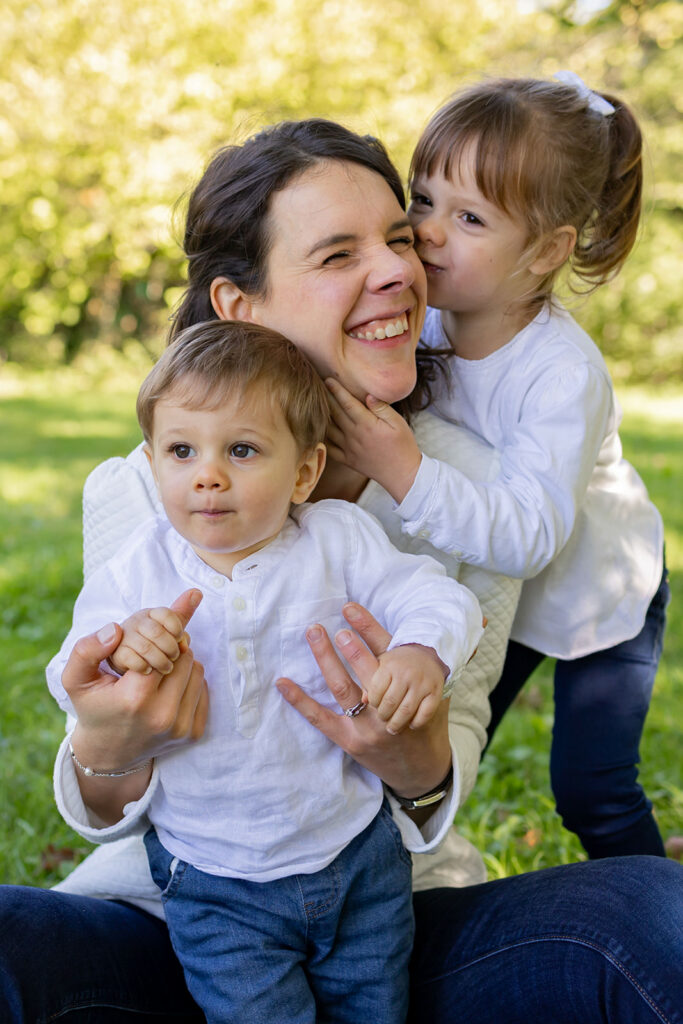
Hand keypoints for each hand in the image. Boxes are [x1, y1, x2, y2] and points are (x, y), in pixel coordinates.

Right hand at [64, 589, 207, 771]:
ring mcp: (181, 727)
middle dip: (170, 651)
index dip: (154, 644)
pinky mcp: (193, 734)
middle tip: (153, 658)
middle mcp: (162, 715)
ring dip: (182, 665)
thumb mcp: (76, 680)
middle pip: (184, 657)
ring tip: (160, 673)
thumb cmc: (94, 708)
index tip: (144, 650)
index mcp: (135, 698)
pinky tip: (170, 689)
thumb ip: (86, 650)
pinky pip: (203, 689)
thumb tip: (116, 629)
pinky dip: (190, 682)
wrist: (108, 752)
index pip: (163, 648)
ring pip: (197, 670)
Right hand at [108, 603, 194, 675]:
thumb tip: (197, 593)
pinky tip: (149, 671)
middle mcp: (136, 622)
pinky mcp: (117, 653)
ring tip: (166, 668)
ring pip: (147, 647)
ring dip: (161, 660)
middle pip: (157, 632)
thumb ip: (182, 616)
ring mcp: (125, 637)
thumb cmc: (152, 642)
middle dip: (170, 648)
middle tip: (174, 658)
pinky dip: (144, 666)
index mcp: (150, 613)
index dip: (176, 628)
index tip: (179, 638)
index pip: (166, 614)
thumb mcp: (167, 628)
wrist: (125, 657)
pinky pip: (132, 659)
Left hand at [276, 602, 451, 799]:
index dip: (369, 628)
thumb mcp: (443, 689)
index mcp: (411, 688)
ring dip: (327, 661)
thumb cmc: (430, 722)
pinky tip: (283, 683)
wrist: (424, 770)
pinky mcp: (350, 741)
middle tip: (335, 625)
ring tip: (315, 635)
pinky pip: (321, 719)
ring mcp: (368, 725)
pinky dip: (300, 701)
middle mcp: (390, 706)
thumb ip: (450, 656)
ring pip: (344, 689)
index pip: (389, 650)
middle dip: (352, 646)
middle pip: (368, 671)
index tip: (350, 608)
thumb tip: (485, 622)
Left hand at [324, 379, 421, 502]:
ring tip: (314, 404)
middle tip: (316, 386)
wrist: (402, 474)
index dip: (336, 390)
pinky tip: (317, 430)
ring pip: (329, 429)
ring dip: (321, 416)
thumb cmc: (403, 446)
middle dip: (325, 398)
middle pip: (334, 413)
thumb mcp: (398, 423)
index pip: (347, 403)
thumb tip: (368, 394)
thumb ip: (382, 408)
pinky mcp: (347, 460)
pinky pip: (329, 449)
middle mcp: (354, 435)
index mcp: (367, 424)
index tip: (328, 379)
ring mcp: (348, 449)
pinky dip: (321, 439)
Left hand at [368, 644, 446, 734]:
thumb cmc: (397, 664)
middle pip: (390, 703)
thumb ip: (369, 681)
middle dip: (383, 716)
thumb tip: (364, 701)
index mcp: (389, 665)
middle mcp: (406, 673)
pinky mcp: (435, 691)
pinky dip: (417, 723)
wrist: (426, 655)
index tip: (374, 705)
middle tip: (383, 719)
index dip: (373, 703)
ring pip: (406, 711)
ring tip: (393, 728)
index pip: (375, 691)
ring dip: (397, 723)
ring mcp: (422, 683)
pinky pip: (425, 714)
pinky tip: (411, 724)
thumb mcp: (381, 666)